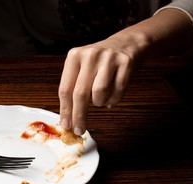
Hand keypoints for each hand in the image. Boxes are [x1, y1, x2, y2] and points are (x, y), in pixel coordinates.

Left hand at [58, 7, 192, 135]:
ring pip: (99, 93)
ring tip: (101, 100)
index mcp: (74, 56)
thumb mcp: (81, 68)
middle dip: (79, 115)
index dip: (65, 110)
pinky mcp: (126, 63)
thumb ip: (73, 88)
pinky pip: (117, 91)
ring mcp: (108, 58)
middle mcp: (90, 55)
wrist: (127, 43)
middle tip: (79, 129)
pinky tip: (111, 98)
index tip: (66, 125)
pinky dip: (113, 100)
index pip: (65, 88)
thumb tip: (67, 119)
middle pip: (80, 93)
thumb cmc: (99, 63)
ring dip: (99, 103)